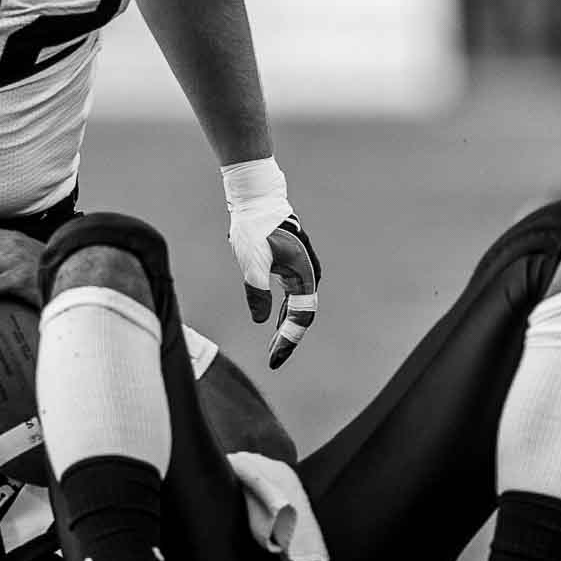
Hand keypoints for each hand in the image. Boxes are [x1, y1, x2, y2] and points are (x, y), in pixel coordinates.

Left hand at [222, 160, 323, 369]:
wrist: (258, 199)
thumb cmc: (255, 226)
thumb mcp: (251, 259)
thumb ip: (256, 290)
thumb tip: (260, 320)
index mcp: (304, 273)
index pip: (300, 316)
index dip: (289, 340)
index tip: (275, 359)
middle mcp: (308, 274)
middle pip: (301, 315)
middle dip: (287, 339)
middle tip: (273, 361)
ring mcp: (302, 271)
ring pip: (297, 308)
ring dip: (285, 328)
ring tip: (273, 350)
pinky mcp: (292, 268)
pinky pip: (291, 298)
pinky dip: (283, 313)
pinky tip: (274, 325)